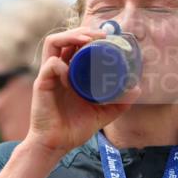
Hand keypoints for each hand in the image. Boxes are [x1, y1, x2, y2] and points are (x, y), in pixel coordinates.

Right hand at [26, 28, 141, 155]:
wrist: (56, 145)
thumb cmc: (74, 128)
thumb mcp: (102, 114)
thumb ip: (118, 103)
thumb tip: (137, 90)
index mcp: (70, 73)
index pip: (75, 45)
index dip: (89, 35)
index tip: (107, 36)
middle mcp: (59, 70)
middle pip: (65, 38)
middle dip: (83, 31)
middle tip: (101, 35)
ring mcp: (49, 76)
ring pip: (53, 42)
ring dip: (70, 37)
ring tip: (88, 40)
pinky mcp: (41, 84)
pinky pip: (50, 65)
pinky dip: (62, 66)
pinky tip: (72, 76)